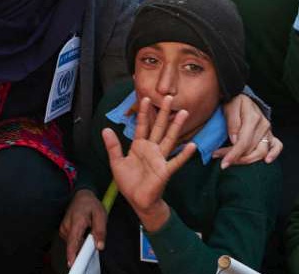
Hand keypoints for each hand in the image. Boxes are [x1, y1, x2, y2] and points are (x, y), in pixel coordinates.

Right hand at [60, 189, 107, 266]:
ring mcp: (64, 229)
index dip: (72, 254)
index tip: (72, 264)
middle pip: (73, 245)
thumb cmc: (91, 204)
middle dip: (83, 249)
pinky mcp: (64, 231)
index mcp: (76, 223)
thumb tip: (99, 246)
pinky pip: (72, 240)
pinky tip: (84, 234)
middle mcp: (67, 227)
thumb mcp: (100, 215)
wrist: (81, 195)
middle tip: (93, 242)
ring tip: (88, 232)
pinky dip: (78, 241)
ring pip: (73, 243)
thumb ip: (100, 231)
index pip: (72, 242)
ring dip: (81, 244)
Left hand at [103, 95, 195, 230]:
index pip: (142, 126)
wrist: (138, 201)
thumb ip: (113, 146)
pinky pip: (176, 161)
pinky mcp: (165, 171)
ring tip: (183, 113)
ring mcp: (160, 159)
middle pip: (158, 127)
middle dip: (163, 113)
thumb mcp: (117, 163)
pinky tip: (192, 145)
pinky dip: (184, 154)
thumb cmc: (129, 183)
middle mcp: (152, 149)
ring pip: (169, 139)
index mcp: (139, 146)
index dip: (144, 113)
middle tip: (169, 97)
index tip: (145, 98)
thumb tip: (105, 129)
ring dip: (176, 126)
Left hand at [215, 93, 280, 168]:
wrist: (243, 97)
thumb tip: (235, 141)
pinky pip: (277, 146)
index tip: (223, 164)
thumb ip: (232, 122)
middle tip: (221, 159)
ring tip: (232, 161)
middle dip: (235, 158)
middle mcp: (263, 125)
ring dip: (247, 160)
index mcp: (253, 118)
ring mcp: (268, 130)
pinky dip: (274, 154)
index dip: (233, 155)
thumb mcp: (230, 106)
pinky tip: (267, 161)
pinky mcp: (270, 134)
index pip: (243, 142)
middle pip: (251, 149)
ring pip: (261, 152)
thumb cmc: (234, 102)